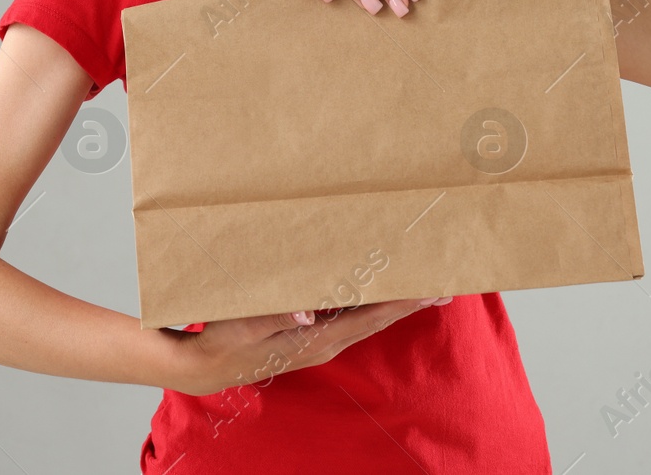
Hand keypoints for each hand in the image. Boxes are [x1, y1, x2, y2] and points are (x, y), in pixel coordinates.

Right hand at [165, 296, 455, 396]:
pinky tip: (383, 293)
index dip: (401, 303)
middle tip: (447, 285)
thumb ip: (271, 318)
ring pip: (369, 318)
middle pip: (379, 319)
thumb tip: (306, 312)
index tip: (430, 288)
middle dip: (412, 302)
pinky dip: (374, 304)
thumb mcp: (240, 328)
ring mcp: (320, 341)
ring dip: (397, 303)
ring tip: (426, 287)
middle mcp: (326, 342)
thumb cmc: (221, 342)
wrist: (203, 366)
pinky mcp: (311, 336)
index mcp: (315, 340)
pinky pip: (352, 317)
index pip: (369, 318)